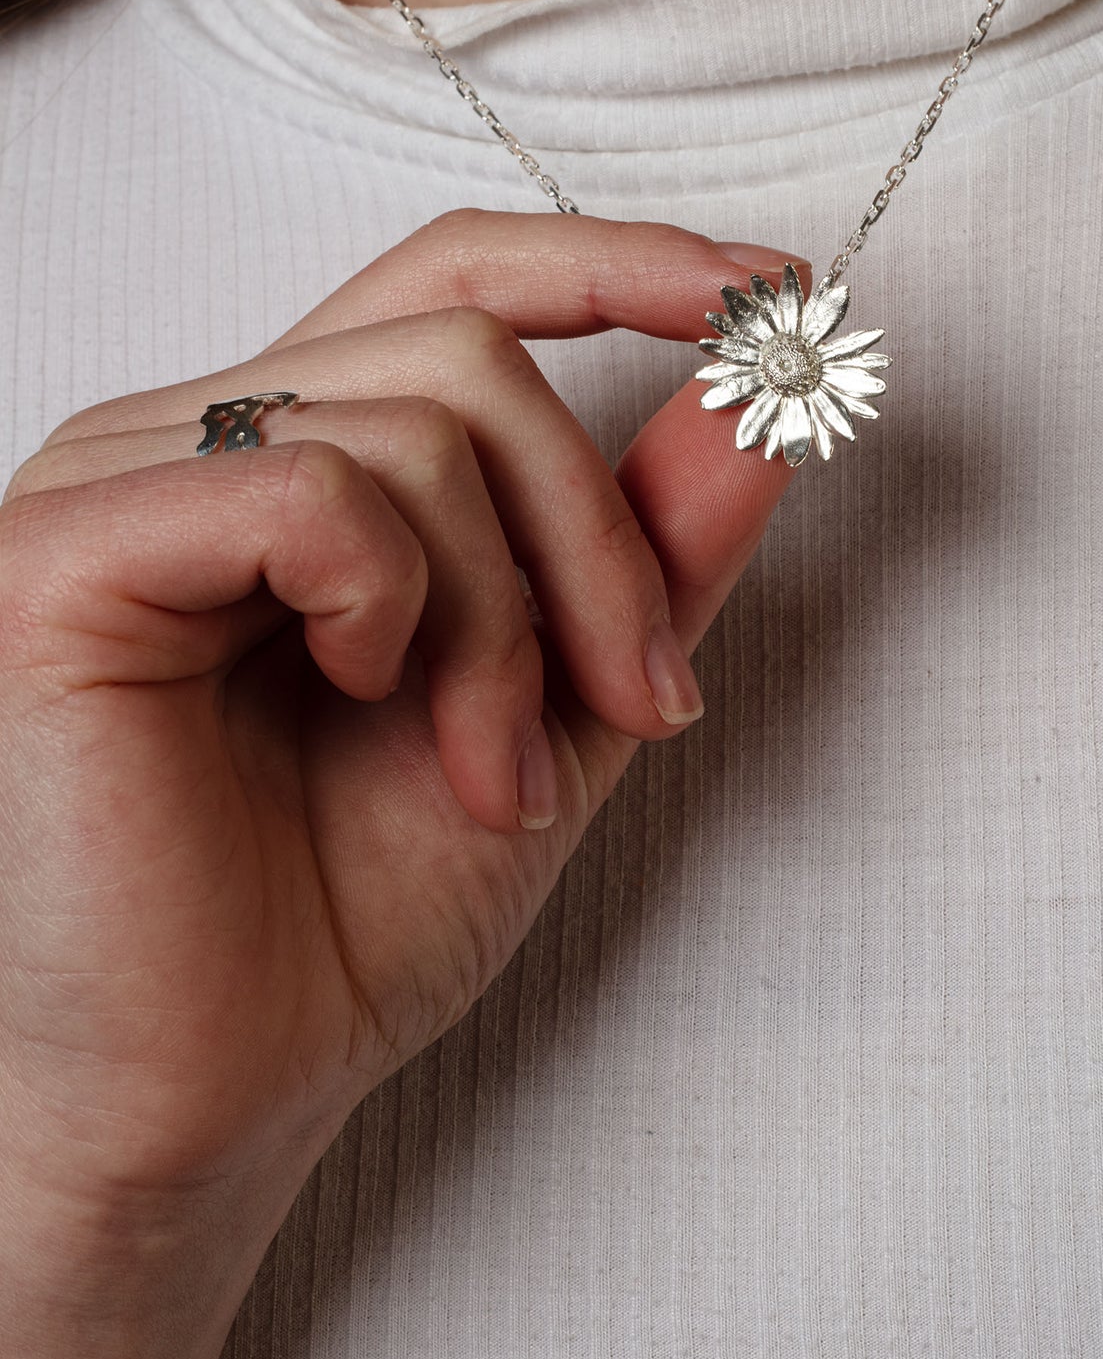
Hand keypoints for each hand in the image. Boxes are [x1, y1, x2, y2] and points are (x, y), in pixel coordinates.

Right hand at [0, 209, 800, 1358]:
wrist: (211, 1099)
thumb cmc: (345, 919)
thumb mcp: (558, 706)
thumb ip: (651, 550)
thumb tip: (767, 403)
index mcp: (295, 458)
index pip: (457, 276)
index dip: (619, 259)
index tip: (776, 294)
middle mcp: (198, 439)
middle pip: (470, 351)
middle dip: (599, 531)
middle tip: (642, 701)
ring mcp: (122, 480)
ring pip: (417, 416)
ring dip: (512, 611)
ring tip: (492, 767)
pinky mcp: (67, 553)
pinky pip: (309, 484)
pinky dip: (397, 602)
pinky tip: (365, 695)